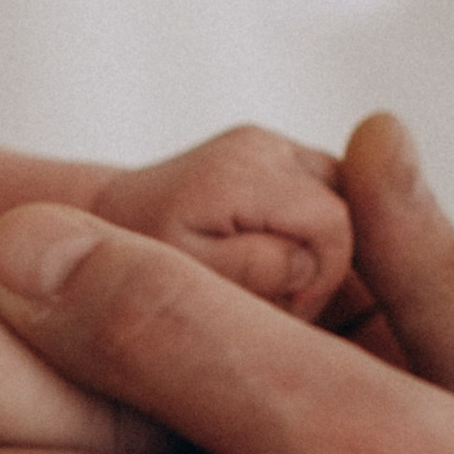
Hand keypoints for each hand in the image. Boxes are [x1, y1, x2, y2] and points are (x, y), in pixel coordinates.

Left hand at [88, 124, 353, 321]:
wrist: (103, 222)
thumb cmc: (135, 261)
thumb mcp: (190, 278)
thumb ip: (254, 267)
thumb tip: (309, 259)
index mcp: (243, 172)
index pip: (334, 224)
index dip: (321, 278)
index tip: (280, 307)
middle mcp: (264, 146)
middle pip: (350, 210)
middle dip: (325, 265)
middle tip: (272, 300)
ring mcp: (273, 146)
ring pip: (346, 206)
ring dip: (320, 252)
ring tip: (269, 284)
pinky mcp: (277, 157)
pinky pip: (328, 202)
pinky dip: (312, 238)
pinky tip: (276, 262)